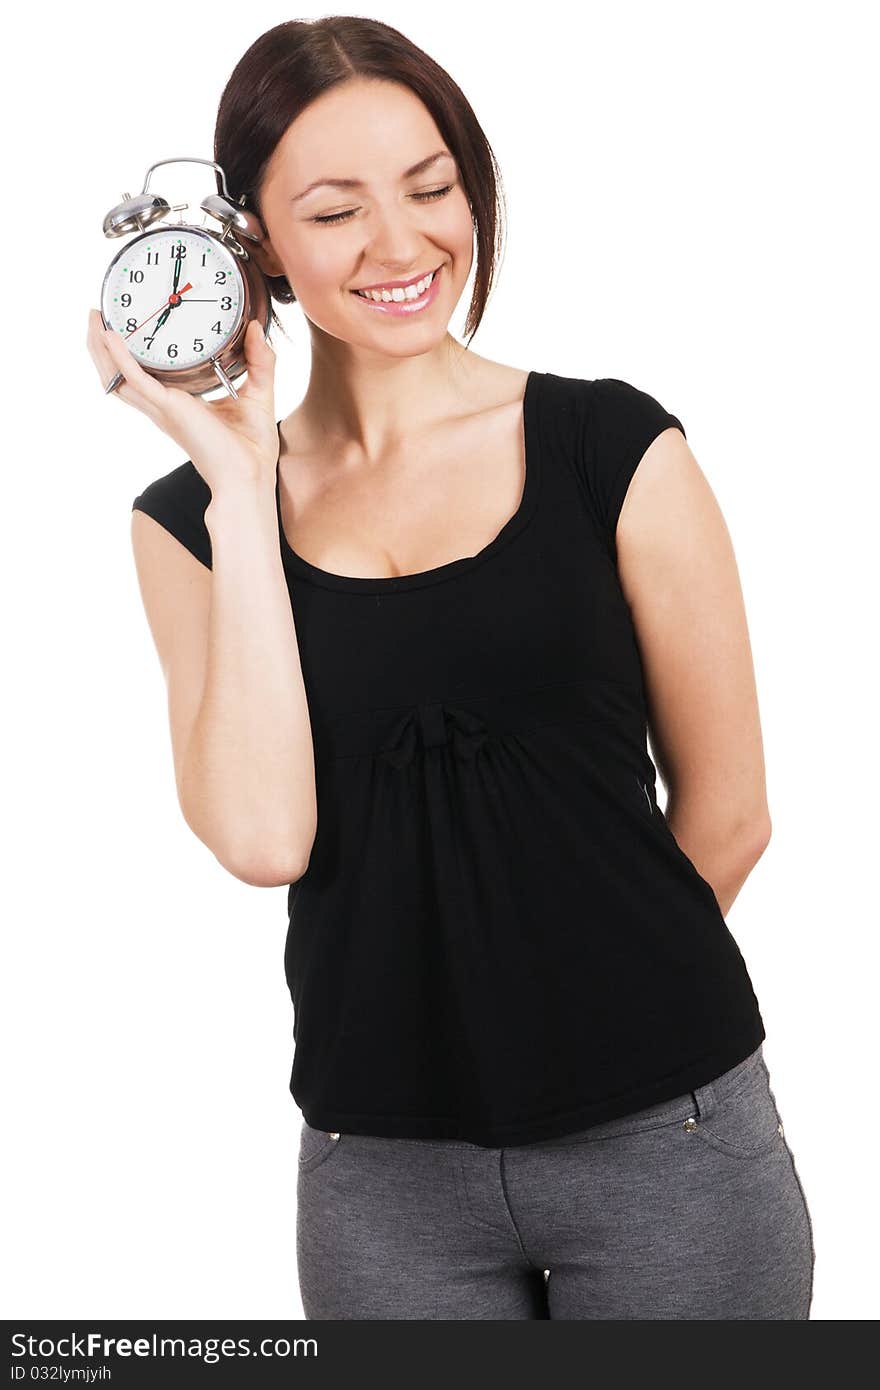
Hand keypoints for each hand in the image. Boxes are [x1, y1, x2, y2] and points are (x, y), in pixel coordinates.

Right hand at [86, 309, 279, 492]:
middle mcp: (163, 407)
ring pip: (118, 378)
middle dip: (102, 348)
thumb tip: (254, 329)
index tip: (124, 326)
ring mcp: (163, 408)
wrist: (250, 476)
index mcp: (178, 405)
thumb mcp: (258, 392)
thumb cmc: (252, 448)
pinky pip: (137, 380)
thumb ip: (259, 360)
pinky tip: (112, 337)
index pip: (144, 377)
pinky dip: (122, 358)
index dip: (129, 354)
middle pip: (119, 376)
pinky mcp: (170, 409)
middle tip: (96, 316)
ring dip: (102, 349)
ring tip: (94, 319)